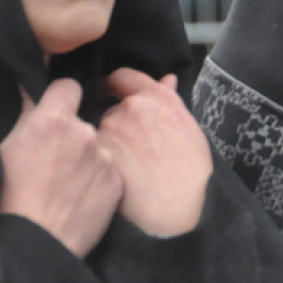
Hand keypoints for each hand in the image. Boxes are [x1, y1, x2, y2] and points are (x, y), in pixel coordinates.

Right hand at [0, 79, 121, 256]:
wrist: (36, 242)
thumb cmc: (10, 197)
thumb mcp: (8, 150)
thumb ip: (27, 116)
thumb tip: (31, 92)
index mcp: (54, 120)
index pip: (68, 86)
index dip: (62, 95)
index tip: (60, 106)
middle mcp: (85, 132)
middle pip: (84, 121)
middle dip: (74, 134)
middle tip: (58, 159)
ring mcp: (105, 156)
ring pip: (99, 147)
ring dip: (88, 158)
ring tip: (68, 184)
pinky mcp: (117, 180)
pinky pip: (110, 172)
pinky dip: (99, 180)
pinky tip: (82, 197)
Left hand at [97, 68, 212, 235]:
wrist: (175, 205)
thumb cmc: (190, 169)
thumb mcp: (188, 127)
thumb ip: (171, 100)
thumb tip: (166, 79)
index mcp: (156, 96)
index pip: (123, 76)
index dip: (114, 84)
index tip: (110, 92)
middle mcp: (130, 107)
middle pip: (110, 108)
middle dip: (115, 122)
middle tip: (129, 145)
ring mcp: (110, 130)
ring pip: (99, 132)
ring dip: (107, 143)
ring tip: (125, 166)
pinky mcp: (95, 154)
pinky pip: (91, 153)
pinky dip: (98, 161)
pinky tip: (113, 177)